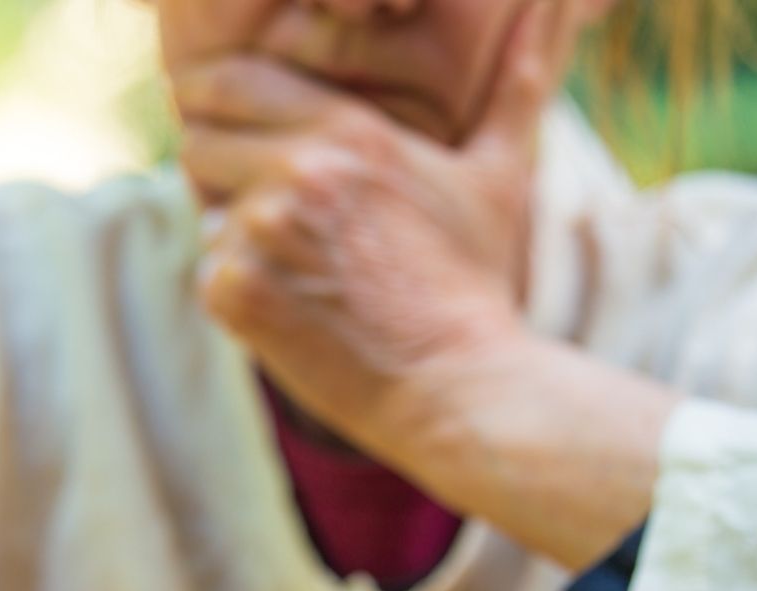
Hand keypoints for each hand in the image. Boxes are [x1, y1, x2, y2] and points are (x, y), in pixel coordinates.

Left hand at [174, 3, 677, 567]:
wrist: (459, 387)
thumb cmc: (477, 283)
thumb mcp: (499, 174)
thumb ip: (515, 83)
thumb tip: (557, 5)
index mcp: (348, 130)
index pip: (230, 79)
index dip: (218, 99)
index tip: (224, 121)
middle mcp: (298, 169)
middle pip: (200, 138)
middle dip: (222, 168)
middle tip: (271, 212)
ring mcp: (260, 231)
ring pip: (204, 209)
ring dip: (235, 235)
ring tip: (303, 270)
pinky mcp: (236, 291)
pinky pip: (207, 272)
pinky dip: (239, 294)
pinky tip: (298, 312)